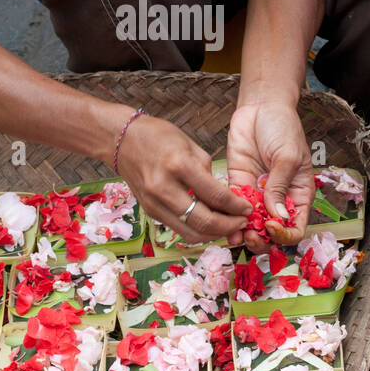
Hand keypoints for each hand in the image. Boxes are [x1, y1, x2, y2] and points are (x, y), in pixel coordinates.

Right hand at [115, 114, 250, 244]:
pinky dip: (197, 230)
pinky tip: (209, 224)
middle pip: (203, 222)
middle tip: (242, 223)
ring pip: (191, 233)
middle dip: (229, 226)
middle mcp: (164, 188)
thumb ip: (208, 172)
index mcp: (179, 165)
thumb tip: (224, 197)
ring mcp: (154, 203)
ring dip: (214, 234)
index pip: (215, 195)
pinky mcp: (149, 212)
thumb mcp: (190, 145)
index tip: (248, 209)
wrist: (121, 141)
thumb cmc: (158, 136)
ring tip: (228, 226)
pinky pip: (179, 229)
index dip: (236, 207)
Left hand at [225, 102, 314, 250]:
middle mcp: (278, 199)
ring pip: (250, 224)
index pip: (295, 227)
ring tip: (234, 234)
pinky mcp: (238, 184)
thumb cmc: (283, 128)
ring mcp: (257, 193)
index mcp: (298, 196)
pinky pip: (232, 207)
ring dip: (243, 233)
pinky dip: (227, 218)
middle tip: (250, 236)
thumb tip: (277, 216)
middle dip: (261, 239)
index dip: (284, 234)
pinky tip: (221, 221)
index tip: (271, 226)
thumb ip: (280, 186)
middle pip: (271, 232)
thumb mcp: (288, 157)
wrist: (261, 106)